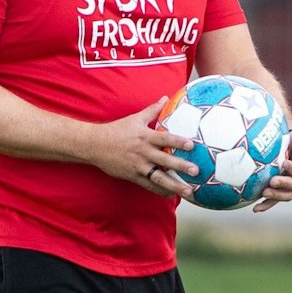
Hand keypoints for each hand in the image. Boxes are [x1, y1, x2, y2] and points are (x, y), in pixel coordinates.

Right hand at [86, 98, 200, 198]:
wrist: (95, 145)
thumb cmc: (116, 130)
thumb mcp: (135, 118)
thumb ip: (152, 110)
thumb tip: (165, 98)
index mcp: (145, 137)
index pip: (165, 139)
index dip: (178, 142)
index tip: (192, 145)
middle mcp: (143, 152)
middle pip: (165, 161)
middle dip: (181, 166)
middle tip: (196, 171)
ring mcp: (138, 166)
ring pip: (159, 178)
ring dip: (175, 185)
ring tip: (189, 190)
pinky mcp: (133, 176)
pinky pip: (149, 186)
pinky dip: (161, 191)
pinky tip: (172, 194)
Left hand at [253, 129, 291, 212]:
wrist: (287, 147)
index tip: (285, 163)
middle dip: (284, 185)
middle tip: (272, 181)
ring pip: (286, 196)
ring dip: (275, 196)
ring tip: (264, 193)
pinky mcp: (280, 192)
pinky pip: (274, 201)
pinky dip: (265, 205)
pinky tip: (256, 209)